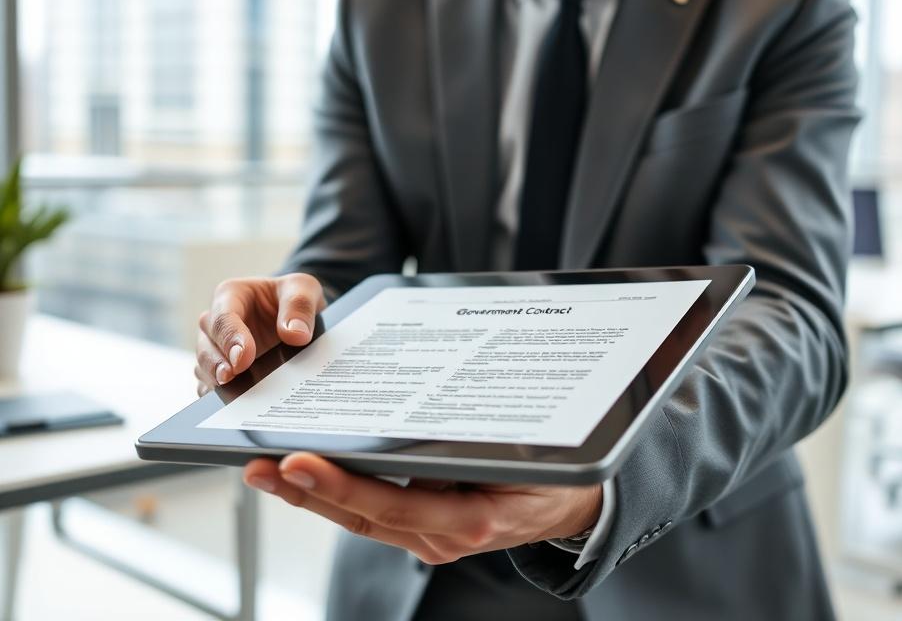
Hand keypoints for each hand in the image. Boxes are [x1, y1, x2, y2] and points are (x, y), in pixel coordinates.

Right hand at [194, 273, 325, 395]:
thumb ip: (299, 305)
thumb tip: (295, 334)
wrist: (295, 315)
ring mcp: (215, 348)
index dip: (231, 339)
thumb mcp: (303, 288)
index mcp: (230, 295)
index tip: (243, 359)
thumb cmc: (292, 296)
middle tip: (232, 378)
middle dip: (217, 364)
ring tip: (233, 394)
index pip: (223, 318)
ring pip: (204, 367)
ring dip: (216, 381)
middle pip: (206, 345)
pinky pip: (209, 385)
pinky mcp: (220, 369)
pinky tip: (232, 404)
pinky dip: (218, 396)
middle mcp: (215, 322)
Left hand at [243, 453, 602, 563]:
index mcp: (469, 520)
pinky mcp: (431, 528)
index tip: (298, 462)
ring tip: (268, 467)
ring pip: (365, 516)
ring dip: (315, 494)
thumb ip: (474, 453)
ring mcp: (435, 537)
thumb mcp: (530, 460)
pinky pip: (381, 513)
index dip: (342, 488)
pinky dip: (344, 493)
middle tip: (259, 465)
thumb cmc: (555, 476)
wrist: (578, 503)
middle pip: (363, 516)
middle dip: (307, 492)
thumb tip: (414, 429)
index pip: (390, 507)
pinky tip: (315, 469)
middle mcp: (444, 536)